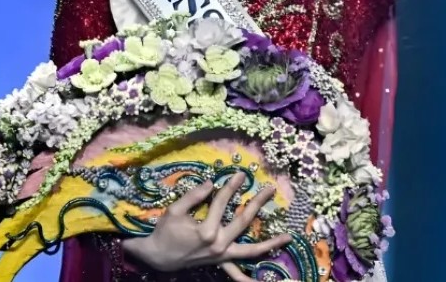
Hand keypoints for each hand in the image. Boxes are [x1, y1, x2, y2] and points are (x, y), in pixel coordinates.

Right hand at [121, 173, 292, 281]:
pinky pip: (238, 272)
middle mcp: (219, 245)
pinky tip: (263, 280)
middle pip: (243, 221)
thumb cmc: (165, 231)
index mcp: (207, 231)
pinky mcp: (221, 262)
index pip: (222, 202)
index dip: (231, 186)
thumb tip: (210, 183)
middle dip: (258, 203)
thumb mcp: (175, 210)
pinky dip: (250, 278)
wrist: (158, 257)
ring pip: (251, 250)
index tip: (240, 174)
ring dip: (270, 243)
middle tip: (270, 189)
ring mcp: (222, 256)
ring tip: (288, 237)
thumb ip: (194, 196)